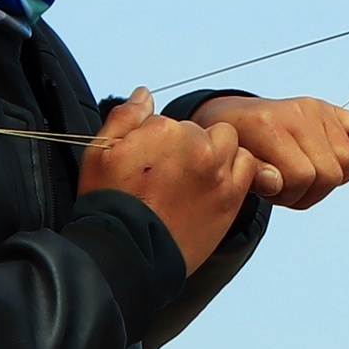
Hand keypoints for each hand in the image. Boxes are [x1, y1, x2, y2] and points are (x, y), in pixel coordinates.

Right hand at [82, 89, 264, 271]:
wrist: (127, 254)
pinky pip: (248, 169)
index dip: (160, 141)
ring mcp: (218, 174)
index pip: (172, 121)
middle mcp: (198, 147)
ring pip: (230, 143)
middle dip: (192, 142)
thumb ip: (126, 116)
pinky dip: (237, 171)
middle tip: (174, 170)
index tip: (151, 164)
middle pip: (205, 129)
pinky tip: (215, 185)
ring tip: (195, 176)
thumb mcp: (100, 152)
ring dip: (218, 153)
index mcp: (167, 131)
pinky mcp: (231, 199)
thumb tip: (145, 94)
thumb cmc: (109, 204)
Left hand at [195, 93, 348, 209]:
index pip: (301, 176)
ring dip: (328, 180)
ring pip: (348, 162)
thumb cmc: (236, 149)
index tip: (272, 191)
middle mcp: (297, 111)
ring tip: (304, 177)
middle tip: (288, 187)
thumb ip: (254, 177)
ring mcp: (317, 108)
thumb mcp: (234, 167)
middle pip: (330, 174)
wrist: (233, 117)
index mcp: (267, 125)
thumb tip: (276, 182)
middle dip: (309, 193)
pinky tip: (330, 162)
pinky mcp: (331, 108)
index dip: (289, 196)